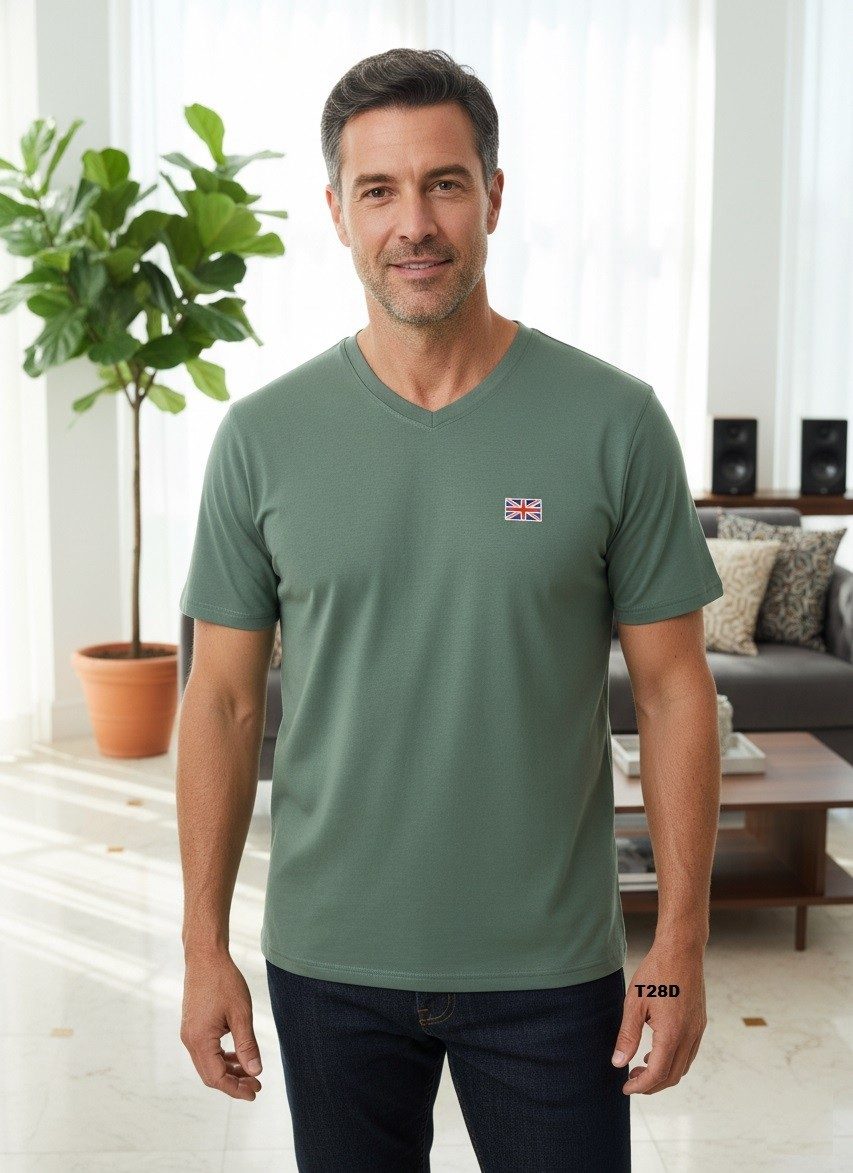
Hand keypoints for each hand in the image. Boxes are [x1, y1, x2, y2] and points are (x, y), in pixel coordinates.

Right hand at [181, 949, 263, 1099]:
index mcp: (200, 1040)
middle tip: (256, 1085)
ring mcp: (189, 1034)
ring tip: (250, 1072)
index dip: (236, 1089)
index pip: (217, 1077)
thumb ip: (247, 1045)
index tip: (255, 1092)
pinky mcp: (192, 1027)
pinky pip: (206, 1051)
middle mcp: (190, 1041)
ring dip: (228, 1071)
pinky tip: (237, 1056)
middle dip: (233, 1083)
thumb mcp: (241, 1014)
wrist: (205, 957)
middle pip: (210, 1075)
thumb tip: (255, 1071)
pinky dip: (221, 1058)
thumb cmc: (223, 981)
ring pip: (208, 1064)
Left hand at [610, 938, 706, 1094]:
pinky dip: (674, 1061)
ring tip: (641, 1067)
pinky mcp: (700, 1023)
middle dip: (652, 1085)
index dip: (641, 1085)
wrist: (681, 951)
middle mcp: (689, 1036)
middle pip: (673, 1076)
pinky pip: (689, 1053)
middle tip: (631, 1080)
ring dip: (664, 1074)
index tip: (625, 1087)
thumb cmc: (655, 972)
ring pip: (683, 1066)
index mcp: (672, 1033)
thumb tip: (618, 1063)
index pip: (658, 1073)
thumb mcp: (634, 1003)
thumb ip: (627, 1035)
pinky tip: (657, 1051)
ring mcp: (697, 1030)